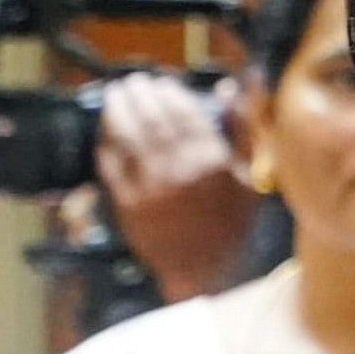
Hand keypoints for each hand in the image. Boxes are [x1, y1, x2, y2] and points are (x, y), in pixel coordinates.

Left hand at [94, 73, 258, 300]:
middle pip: (153, 119)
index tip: (162, 83)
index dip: (169, 93)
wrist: (204, 270)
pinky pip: (111, 165)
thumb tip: (228, 90)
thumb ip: (240, 131)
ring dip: (118, 111)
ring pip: (128, 136)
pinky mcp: (127, 203)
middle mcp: (179, 170)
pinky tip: (105, 131)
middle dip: (140, 95)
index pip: (185, 113)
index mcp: (211, 162)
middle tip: (133, 82)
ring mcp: (150, 187)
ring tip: (114, 96)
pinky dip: (106, 143)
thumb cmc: (230, 225)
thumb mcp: (249, 178)